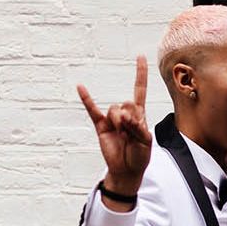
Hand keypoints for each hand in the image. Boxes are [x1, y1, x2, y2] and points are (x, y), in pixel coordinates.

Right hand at [77, 56, 151, 194]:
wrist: (127, 170)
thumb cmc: (140, 156)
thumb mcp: (146, 141)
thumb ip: (137, 126)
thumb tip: (123, 116)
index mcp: (139, 114)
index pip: (139, 89)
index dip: (140, 74)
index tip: (140, 56)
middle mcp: (125, 113)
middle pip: (127, 103)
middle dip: (131, 119)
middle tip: (132, 134)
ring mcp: (112, 119)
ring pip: (115, 110)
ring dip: (120, 123)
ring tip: (122, 136)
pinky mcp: (101, 126)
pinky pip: (92, 110)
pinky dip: (86, 99)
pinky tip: (80, 87)